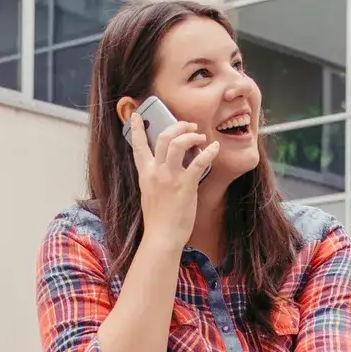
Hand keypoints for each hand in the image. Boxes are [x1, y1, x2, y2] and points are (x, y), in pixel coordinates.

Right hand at [127, 114, 218, 250]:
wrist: (162, 237)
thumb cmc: (158, 220)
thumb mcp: (149, 194)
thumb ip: (154, 179)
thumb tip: (164, 168)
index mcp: (145, 174)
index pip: (138, 146)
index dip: (136, 128)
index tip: (137, 114)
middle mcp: (156, 172)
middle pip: (163, 137)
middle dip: (177, 126)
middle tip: (189, 125)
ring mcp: (170, 177)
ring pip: (178, 143)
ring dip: (191, 135)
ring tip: (200, 136)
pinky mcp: (185, 185)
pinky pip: (198, 162)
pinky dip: (209, 152)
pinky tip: (215, 148)